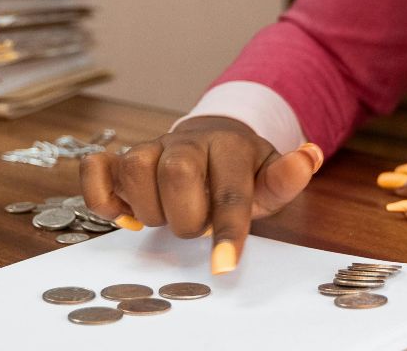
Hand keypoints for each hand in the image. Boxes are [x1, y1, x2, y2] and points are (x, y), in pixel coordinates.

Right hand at [79, 116, 324, 273]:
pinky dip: (103, 196)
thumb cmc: (242, 170)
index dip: (227, 231)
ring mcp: (152, 146)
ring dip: (149, 206)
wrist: (214, 139)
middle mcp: (188, 141)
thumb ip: (285, 177)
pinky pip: (97, 168)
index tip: (222, 266)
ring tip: (167, 215)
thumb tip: (309, 155)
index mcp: (230, 146)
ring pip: (134, 168)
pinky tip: (124, 214)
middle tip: (196, 225)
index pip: (230, 190)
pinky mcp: (122, 156)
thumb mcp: (268, 177)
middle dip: (186, 216)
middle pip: (176, 173)